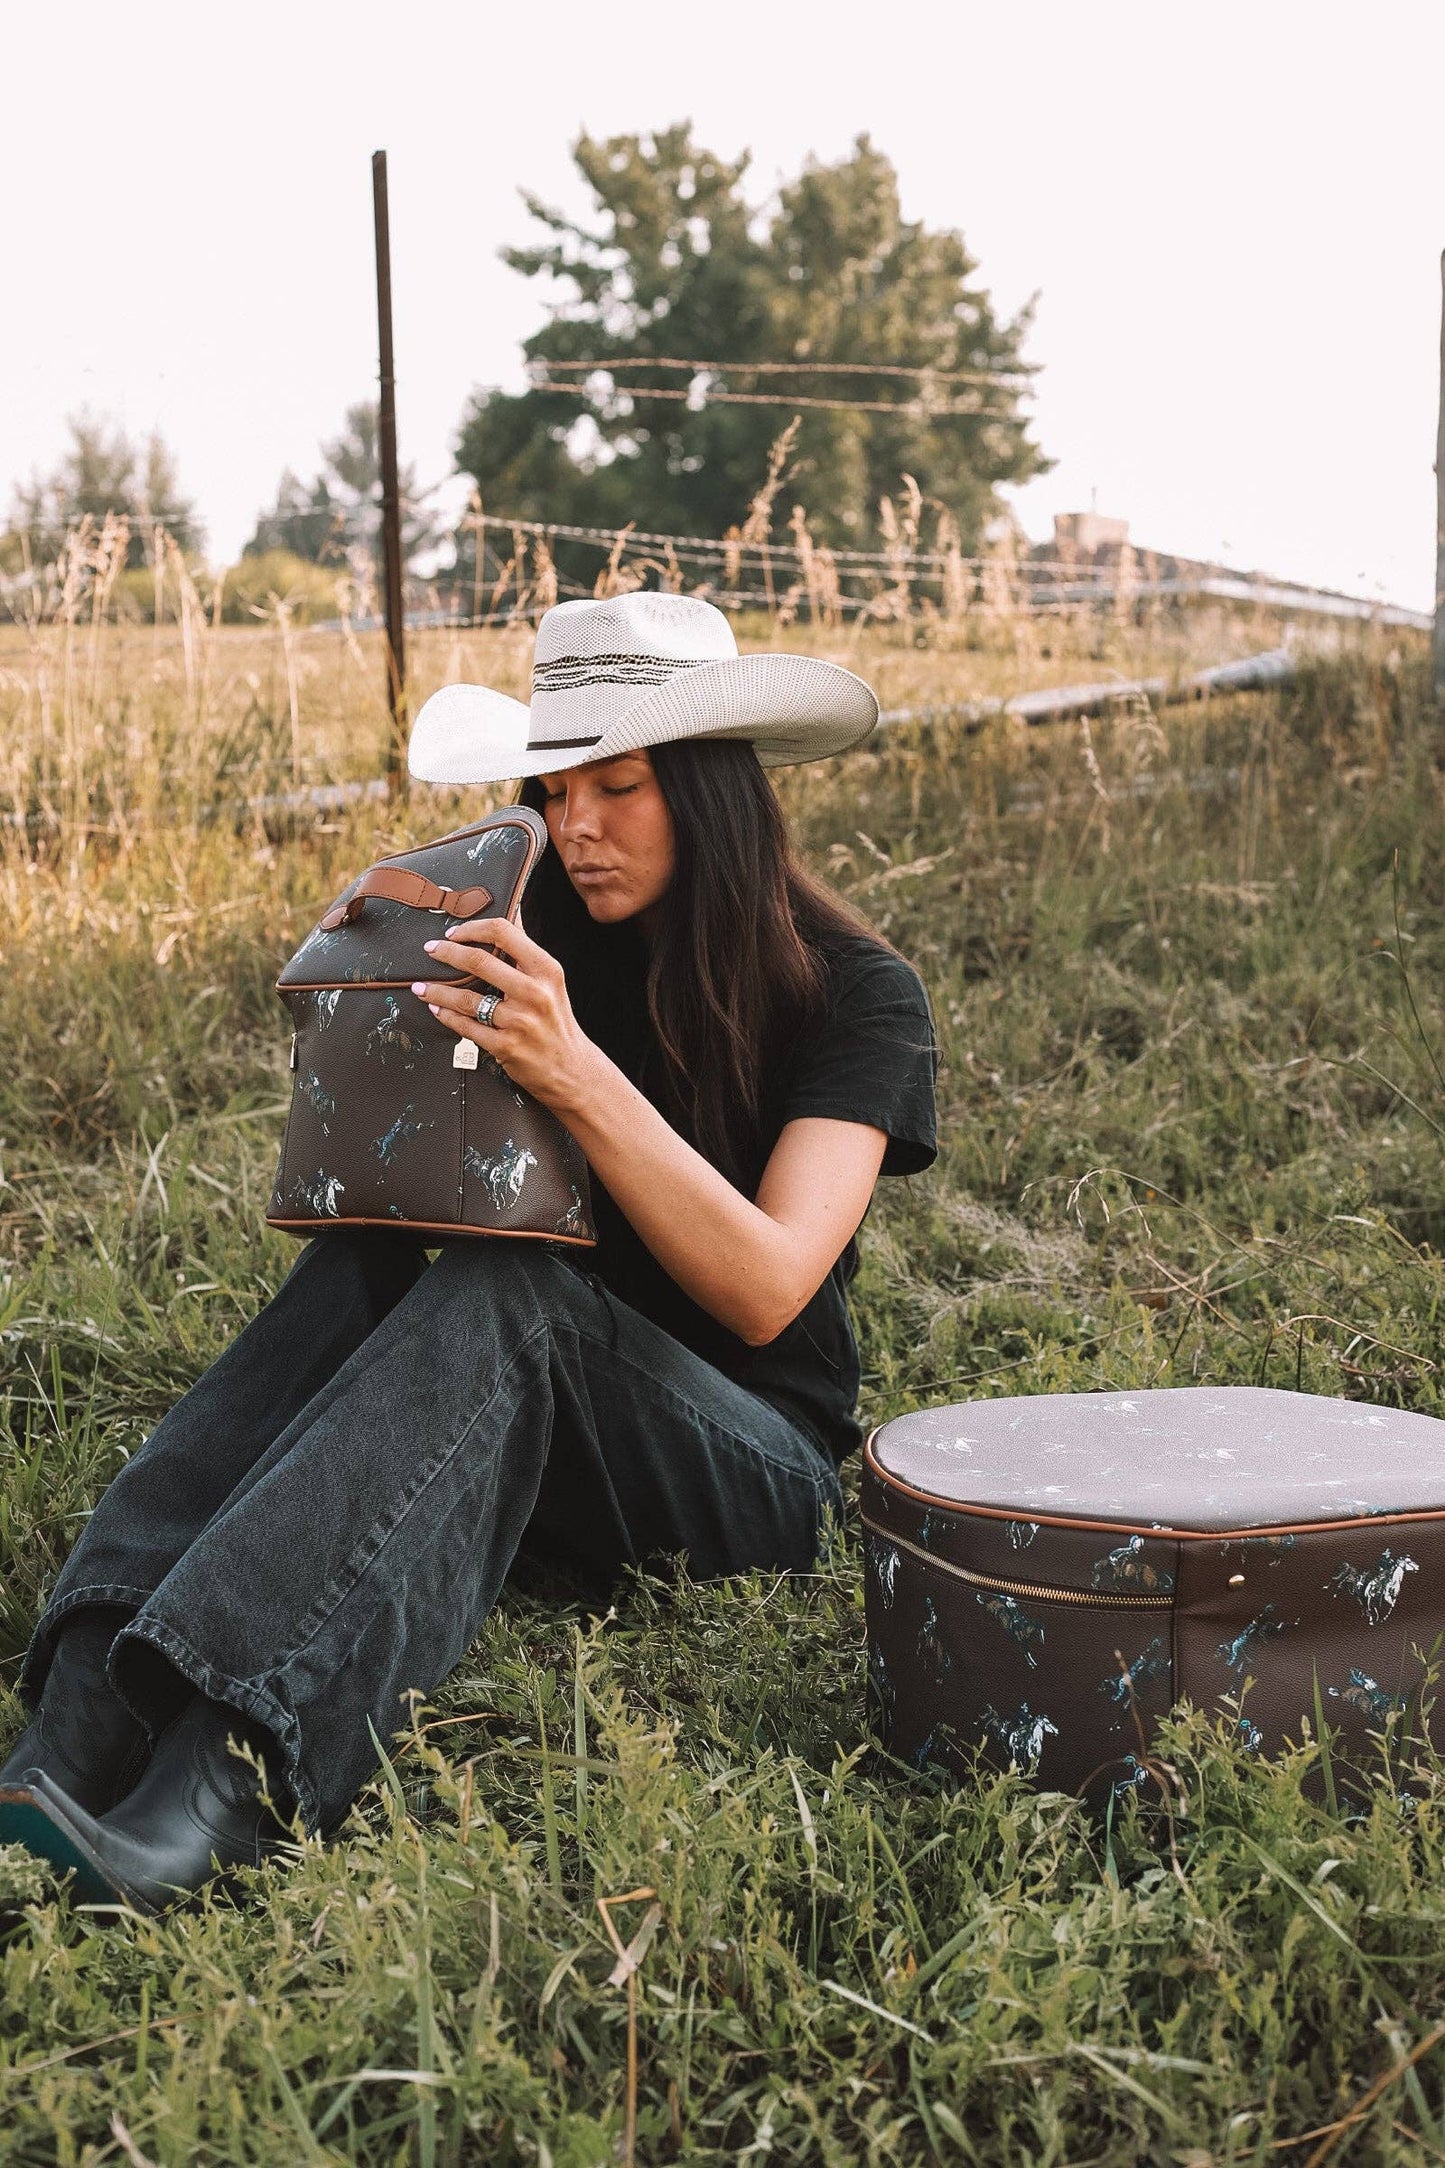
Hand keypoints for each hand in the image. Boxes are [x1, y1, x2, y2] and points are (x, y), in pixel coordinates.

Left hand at [410, 916, 596, 1110]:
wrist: (572, 1069)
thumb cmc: (557, 1023)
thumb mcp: (551, 983)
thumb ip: (526, 956)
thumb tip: (504, 919)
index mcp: (546, 970)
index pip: (504, 932)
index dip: (473, 928)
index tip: (455, 932)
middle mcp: (534, 992)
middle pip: (479, 960)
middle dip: (446, 953)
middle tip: (431, 950)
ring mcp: (519, 1021)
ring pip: (466, 998)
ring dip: (437, 990)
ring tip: (421, 986)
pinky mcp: (505, 1046)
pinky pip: (466, 1027)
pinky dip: (446, 1016)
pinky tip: (437, 1009)